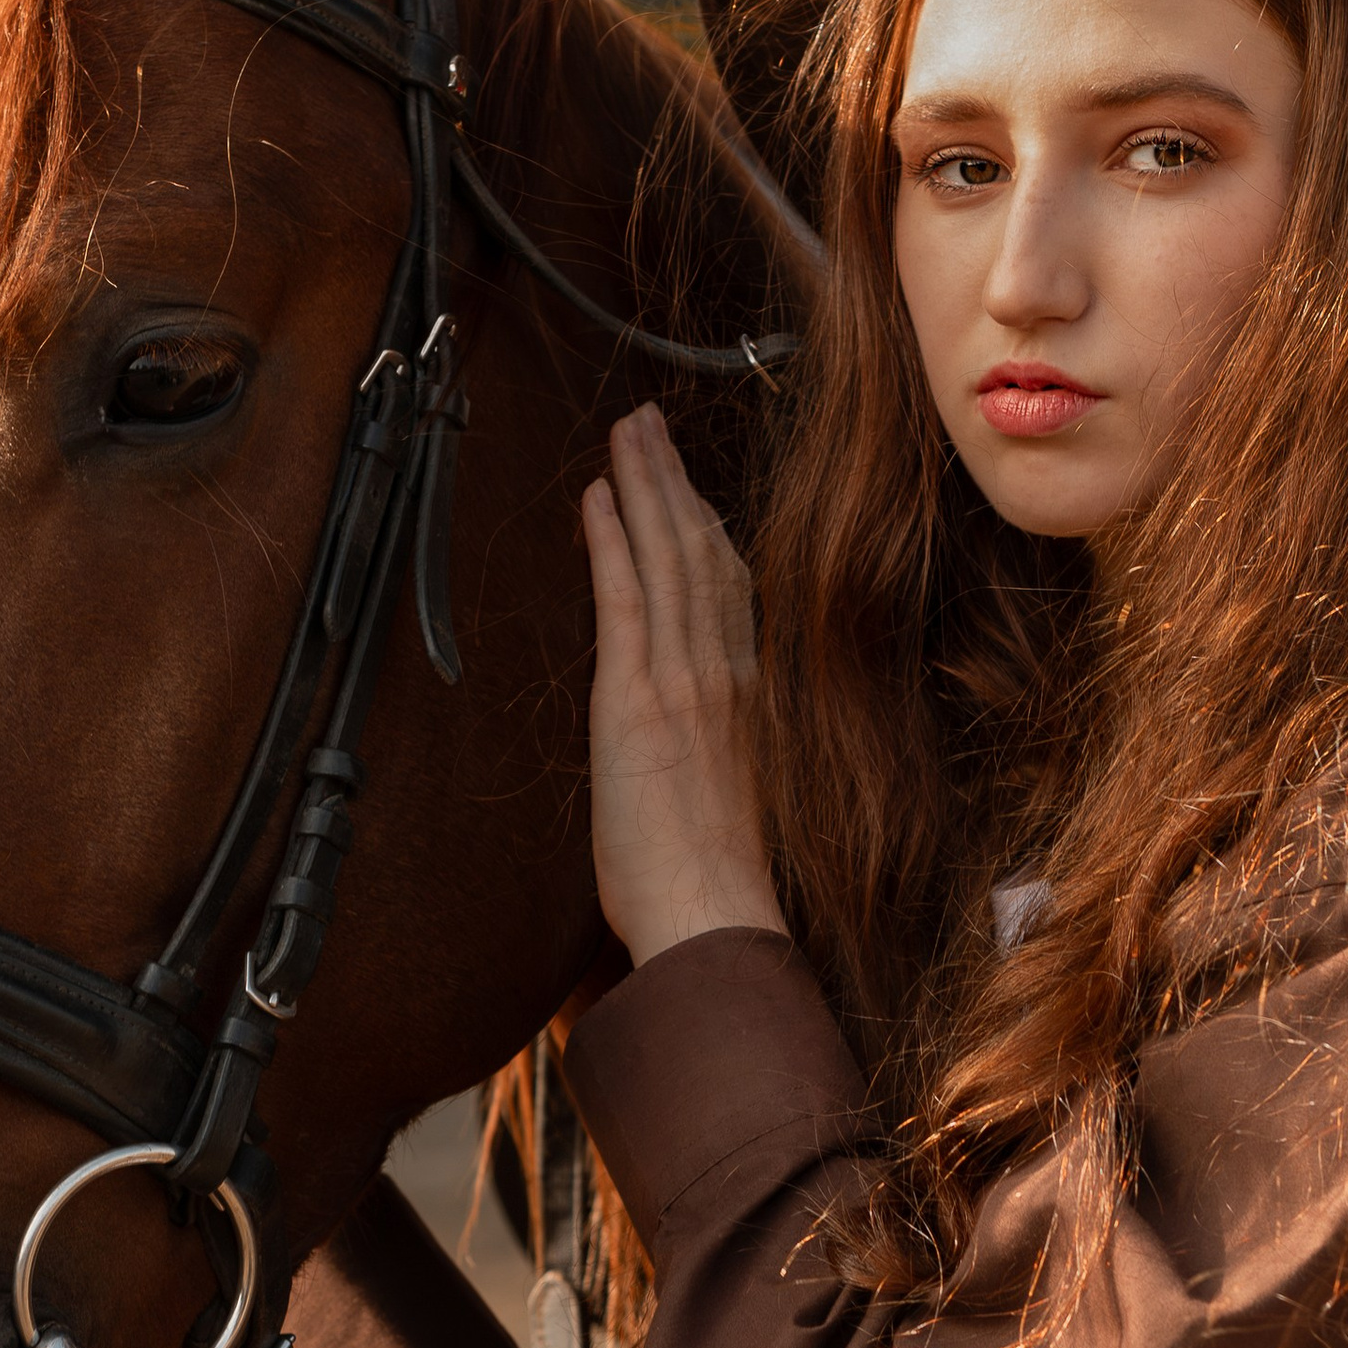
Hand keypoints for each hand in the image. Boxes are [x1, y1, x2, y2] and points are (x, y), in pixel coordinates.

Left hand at [582, 405, 785, 965]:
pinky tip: (598, 496)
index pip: (732, 595)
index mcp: (750, 703)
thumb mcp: (729, 813)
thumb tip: (686, 756)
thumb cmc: (718, 894)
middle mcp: (727, 678)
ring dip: (646, 486)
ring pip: (669, 558)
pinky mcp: (640, 700)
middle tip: (650, 427)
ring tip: (626, 432)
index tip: (690, 491)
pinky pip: (627, 598)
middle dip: (675, 483)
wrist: (715, 920)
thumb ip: (712, 763)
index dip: (709, 531)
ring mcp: (686, 683)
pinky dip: (613, 540)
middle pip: (705, 555)